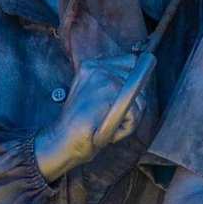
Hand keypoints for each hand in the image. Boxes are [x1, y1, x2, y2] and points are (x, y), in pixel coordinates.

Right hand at [34, 52, 143, 181]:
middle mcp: (99, 68)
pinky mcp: (110, 96)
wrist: (61, 141)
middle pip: (139, 82)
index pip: (131, 62)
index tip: (121, 100)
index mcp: (92, 65)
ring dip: (128, 119)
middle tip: (110, 117)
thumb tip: (141, 77)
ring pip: (139, 100)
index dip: (133, 83)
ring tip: (107, 124)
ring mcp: (105, 80)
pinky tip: (108, 130)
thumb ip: (110, 82)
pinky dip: (126, 128)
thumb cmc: (79, 124)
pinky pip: (134, 114)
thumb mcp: (91, 94)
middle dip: (132, 104)